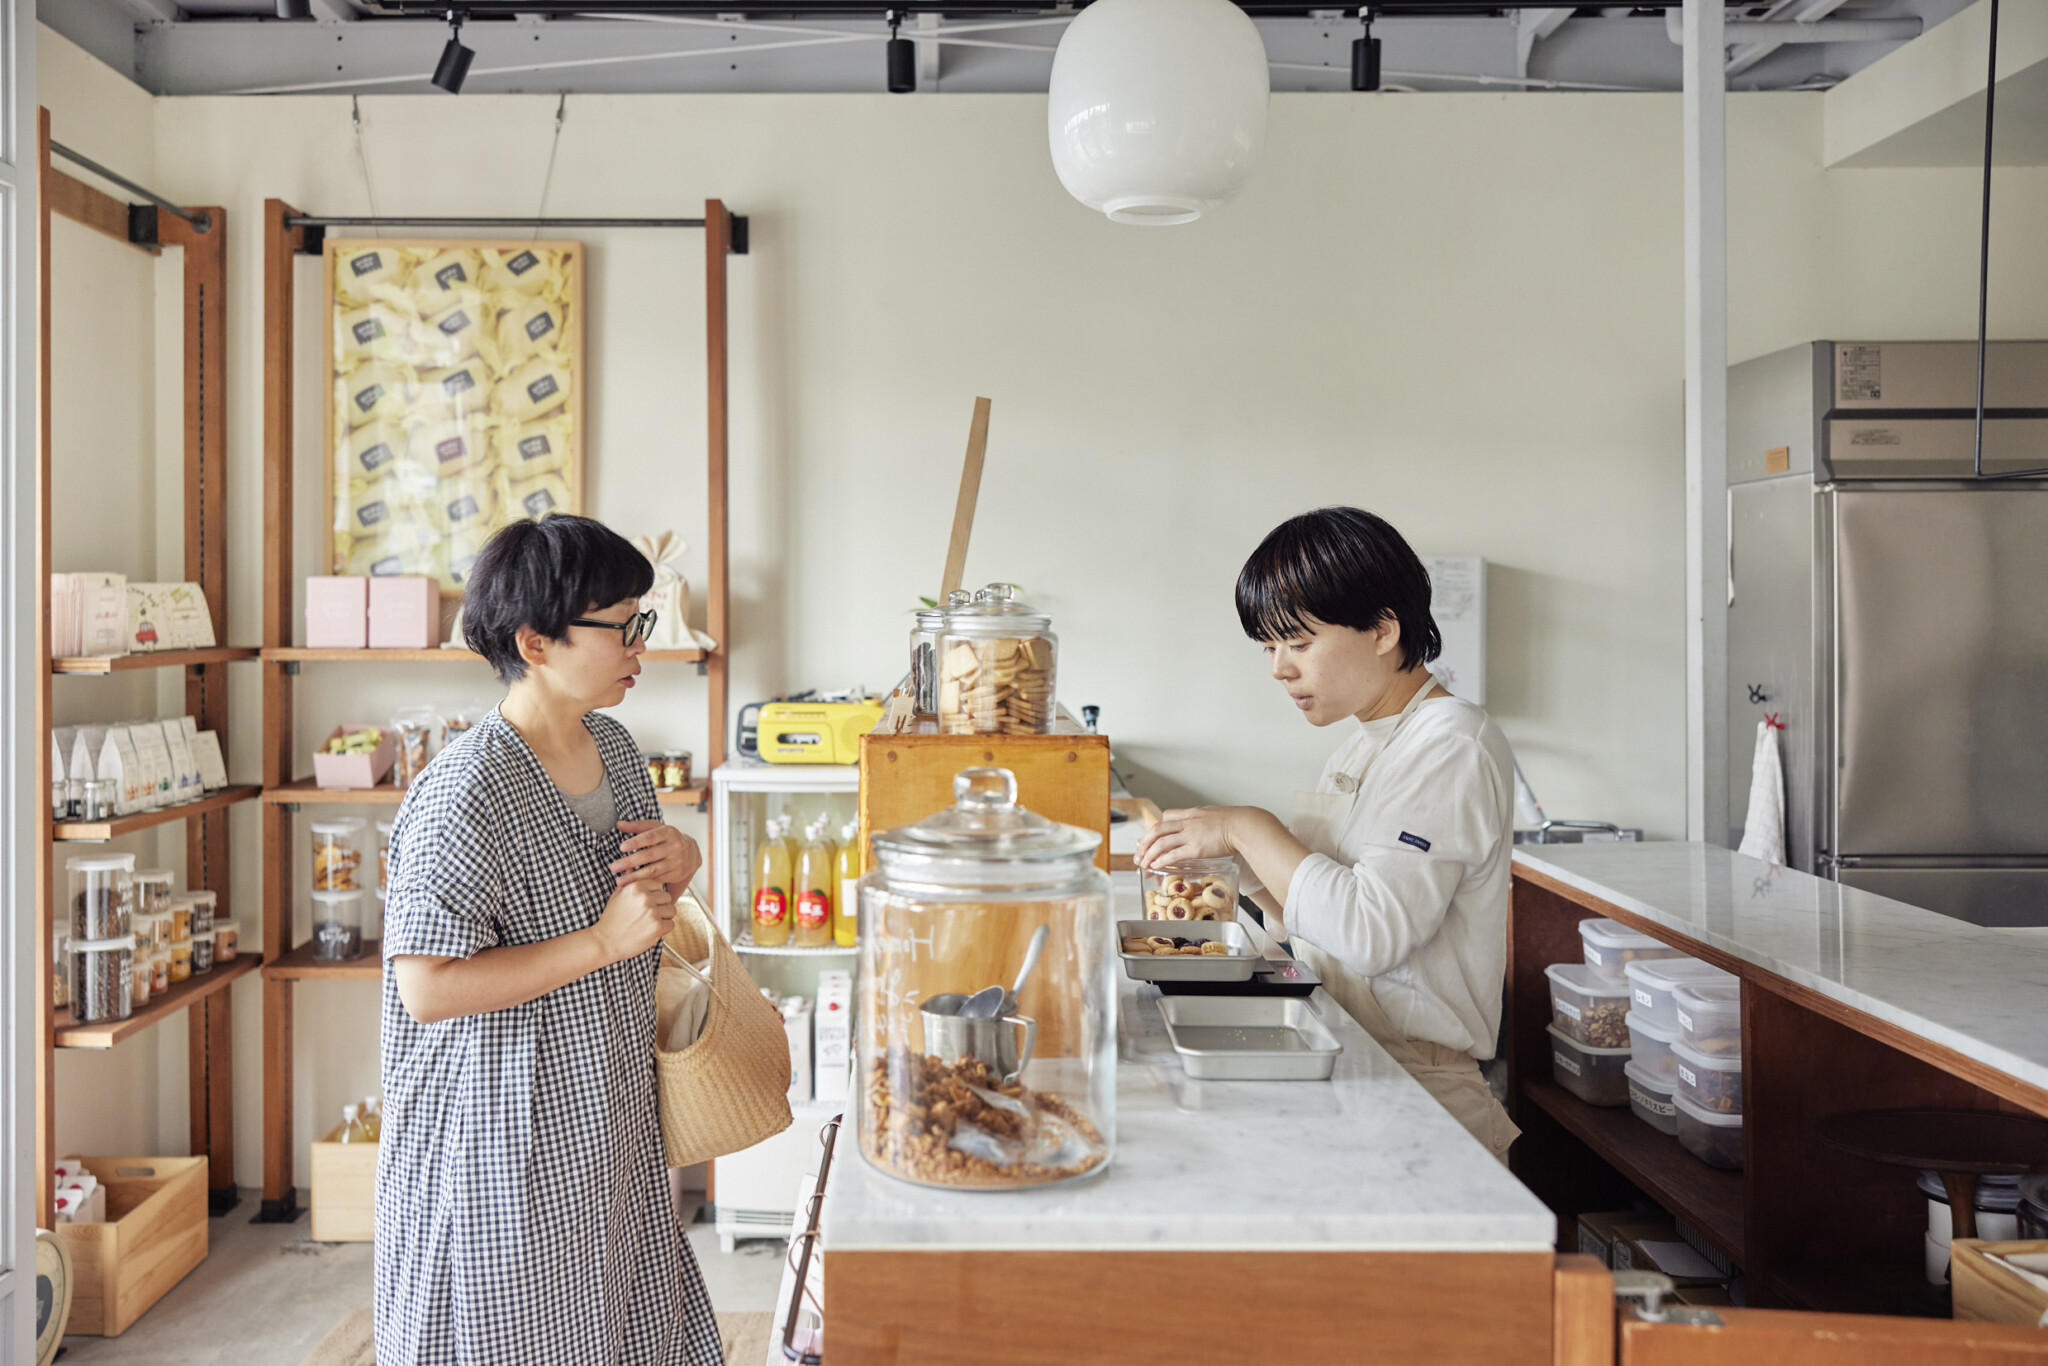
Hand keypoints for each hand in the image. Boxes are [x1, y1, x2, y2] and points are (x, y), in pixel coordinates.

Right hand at [592, 878, 676, 962]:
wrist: (605, 942)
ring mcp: (652, 912)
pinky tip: (650, 931)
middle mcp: (645, 897)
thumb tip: (631, 867)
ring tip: (648, 923)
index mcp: (636, 887)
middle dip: (660, 906)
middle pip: (667, 897)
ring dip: (664, 917)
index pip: (659, 885)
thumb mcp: (616, 896)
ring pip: (672, 910)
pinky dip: (664, 929)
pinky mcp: (657, 927)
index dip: (653, 895)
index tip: (645, 904)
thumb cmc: (611, 919)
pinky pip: (671, 924)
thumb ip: (628, 880)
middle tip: (647, 916)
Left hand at [610, 821, 702, 892]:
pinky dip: (644, 882)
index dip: (636, 842)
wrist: (691, 852)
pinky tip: (632, 885)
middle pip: (649, 855)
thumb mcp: (656, 828)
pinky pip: (657, 879)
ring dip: (634, 877)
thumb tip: (619, 824)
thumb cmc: (667, 838)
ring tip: (619, 881)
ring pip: (652, 870)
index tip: (622, 847)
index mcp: (668, 832)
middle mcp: (675, 846)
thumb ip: (637, 826)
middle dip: (629, 862)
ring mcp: (677, 861)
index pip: (650, 837)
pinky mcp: (676, 874)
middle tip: (613, 867)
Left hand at [1137, 805, 1256, 868]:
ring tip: (1144, 863)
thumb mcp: (1215, 814)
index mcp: (1192, 813)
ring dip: (1150, 853)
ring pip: (1161, 842)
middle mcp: (1188, 822)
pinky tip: (1156, 865)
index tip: (1151, 837)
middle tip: (1139, 851)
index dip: (1157, 827)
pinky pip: (1173, 854)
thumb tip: (1205, 826)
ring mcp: (1191, 835)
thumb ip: (1205, 819)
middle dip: (1145, 841)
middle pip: (1158, 829)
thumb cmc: (1236, 822)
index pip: (1167, 816)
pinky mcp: (1196, 848)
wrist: (1245, 826)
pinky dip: (1162, 860)